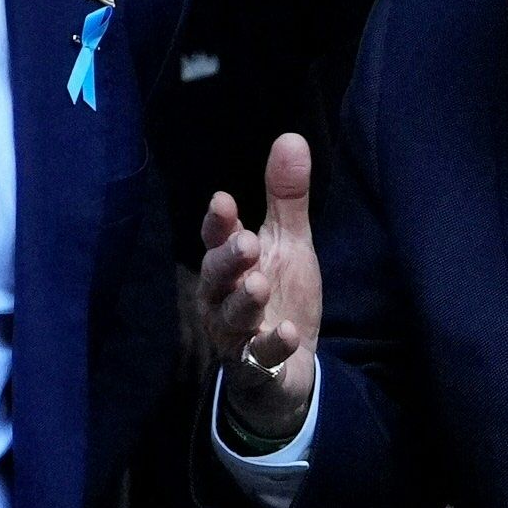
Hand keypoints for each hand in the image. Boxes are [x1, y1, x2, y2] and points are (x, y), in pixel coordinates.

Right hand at [199, 134, 320, 447]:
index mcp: (228, 265)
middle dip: (227, 261)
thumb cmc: (279, 297)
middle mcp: (222, 299)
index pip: (216, 239)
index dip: (218, 224)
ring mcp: (236, 336)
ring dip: (243, 302)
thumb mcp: (288, 245)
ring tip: (258, 284)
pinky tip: (287, 334)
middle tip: (246, 244)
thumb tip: (291, 137)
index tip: (223, 202)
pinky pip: (258, 360)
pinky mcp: (255, 370)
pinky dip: (271, 347)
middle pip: (215, 278)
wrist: (286, 370)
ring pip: (231, 318)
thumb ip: (286, 198)